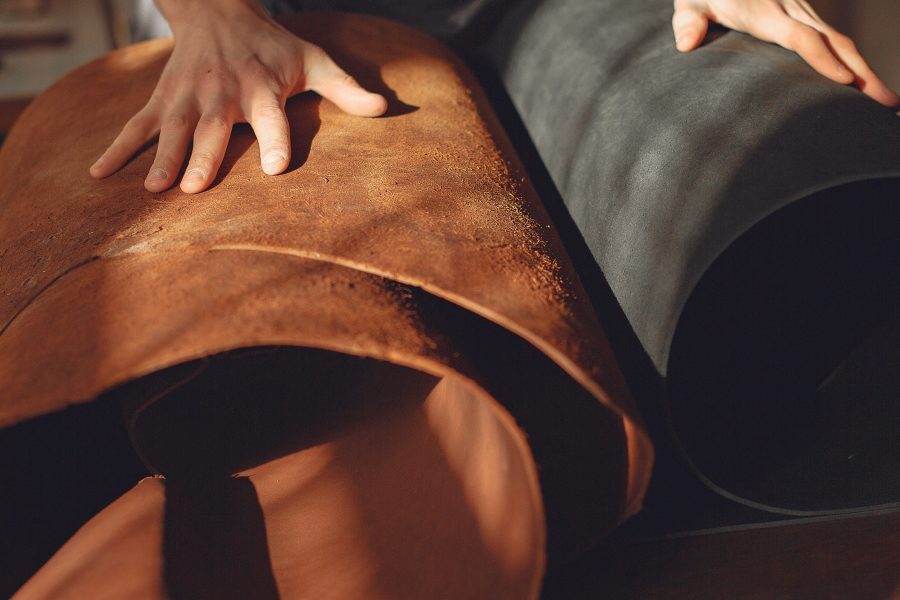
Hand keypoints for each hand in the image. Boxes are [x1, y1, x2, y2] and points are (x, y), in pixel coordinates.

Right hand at [90, 0, 386, 192]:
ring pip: (172, 129)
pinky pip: (136, 124)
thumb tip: (386, 110)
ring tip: (151, 190)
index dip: (274, 140)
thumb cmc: (274, 47)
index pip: (271, 115)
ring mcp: (187, 96)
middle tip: (195, 189)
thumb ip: (345, 88)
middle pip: (212, 127)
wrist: (218, 9)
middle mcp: (221, 92)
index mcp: (261, 86)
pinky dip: (116, 148)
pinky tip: (97, 174)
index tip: (275, 168)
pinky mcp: (163, 98)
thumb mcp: (312, 60)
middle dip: (204, 156)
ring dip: (161, 158)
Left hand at [672, 0, 899, 106]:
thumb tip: (686, 43)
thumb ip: (688, 22)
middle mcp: (790, 8)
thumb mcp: (690, 3)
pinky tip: (866, 86)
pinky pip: (833, 40)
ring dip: (866, 71)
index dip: (822, 58)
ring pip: (840, 42)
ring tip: (888, 104)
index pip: (799, 36)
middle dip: (862, 72)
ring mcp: (801, 11)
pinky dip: (853, 62)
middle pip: (833, 41)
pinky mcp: (804, 16)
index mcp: (763, 10)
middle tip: (886, 104)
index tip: (844, 81)